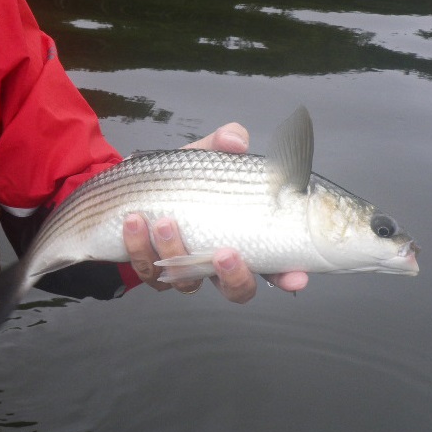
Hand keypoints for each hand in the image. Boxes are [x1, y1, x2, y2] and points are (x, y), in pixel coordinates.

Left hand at [122, 122, 308, 302]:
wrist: (134, 187)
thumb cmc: (183, 176)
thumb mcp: (206, 155)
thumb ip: (225, 142)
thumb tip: (236, 141)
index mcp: (243, 237)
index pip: (276, 265)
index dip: (288, 275)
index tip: (296, 277)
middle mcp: (217, 262)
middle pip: (238, 290)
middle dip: (234, 277)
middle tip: (224, 252)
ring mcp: (186, 271)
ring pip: (189, 283)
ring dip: (177, 253)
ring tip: (164, 221)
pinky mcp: (153, 272)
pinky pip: (149, 273)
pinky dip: (140, 248)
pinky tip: (135, 222)